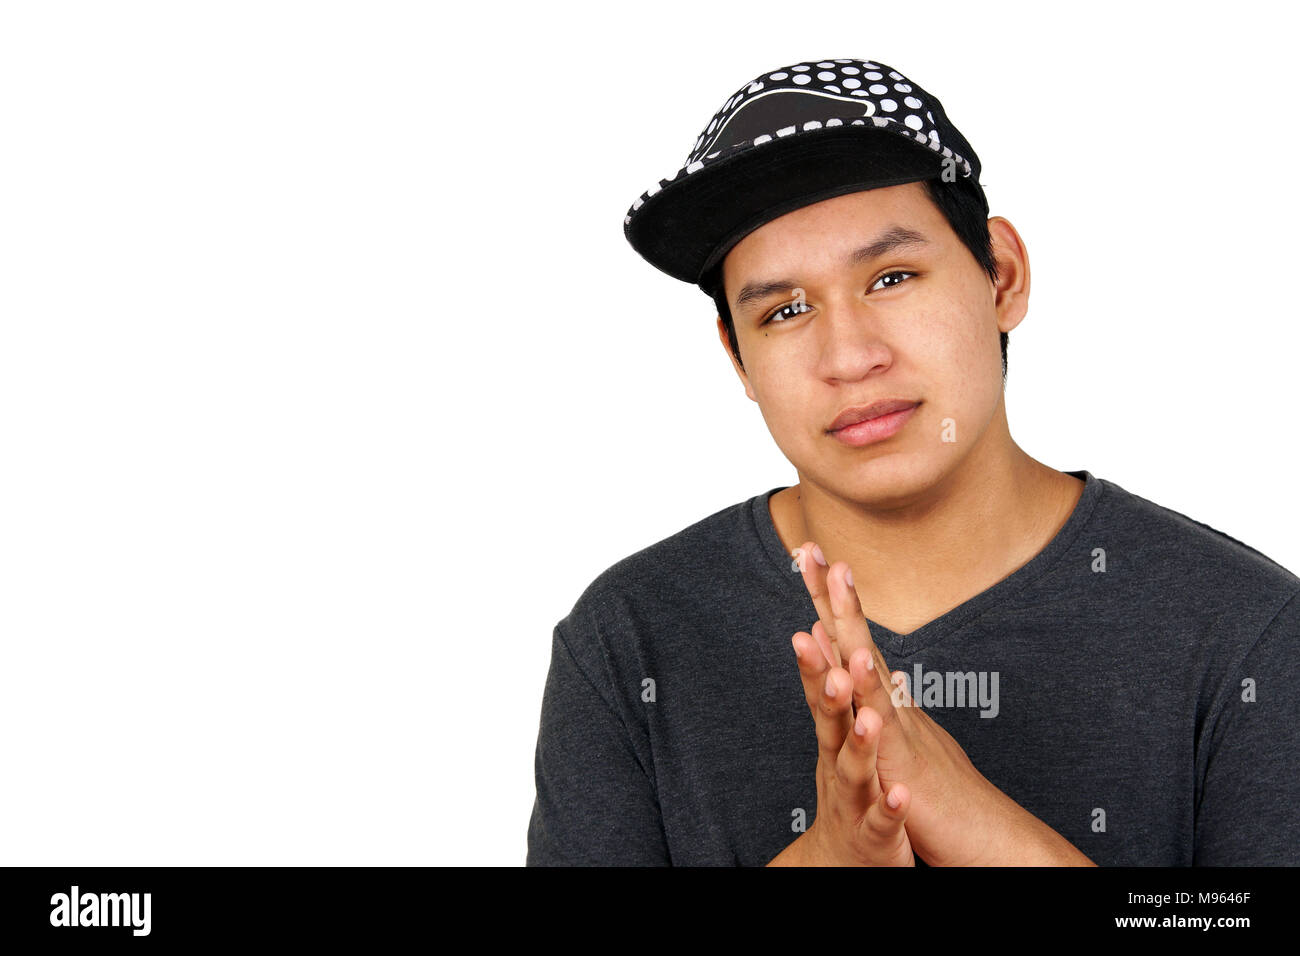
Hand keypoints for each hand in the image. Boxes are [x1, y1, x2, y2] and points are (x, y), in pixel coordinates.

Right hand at [769, 624, 914, 865]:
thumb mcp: (843, 739)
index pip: (824, 691)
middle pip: (830, 723)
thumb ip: (839, 695)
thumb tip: (837, 646)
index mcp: (835, 739)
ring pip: (854, 770)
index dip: (817, 657)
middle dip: (828, 690)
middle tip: (822, 656)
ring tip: (868, 721)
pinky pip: (882, 821)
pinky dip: (888, 808)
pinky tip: (899, 797)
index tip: (813, 619)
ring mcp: (854, 800)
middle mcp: (837, 765)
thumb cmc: (851, 794)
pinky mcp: (874, 835)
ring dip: (859, 745)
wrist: (845, 861)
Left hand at [791, 541, 1094, 865]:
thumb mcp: (903, 742)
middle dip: (832, 594)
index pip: (851, 642)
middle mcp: (895, 706)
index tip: (808, 557)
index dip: (827, 601)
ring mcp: (901, 730)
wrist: (988, 841)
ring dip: (850, 624)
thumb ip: (885, 701)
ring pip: (870, 669)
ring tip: (834, 584)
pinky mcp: (906, 764)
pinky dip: (872, 696)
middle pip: (857, 640)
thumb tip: (870, 662)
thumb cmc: (944, 796)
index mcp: (887, 704)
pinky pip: (885, 726)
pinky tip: (857, 665)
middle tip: (810, 549)